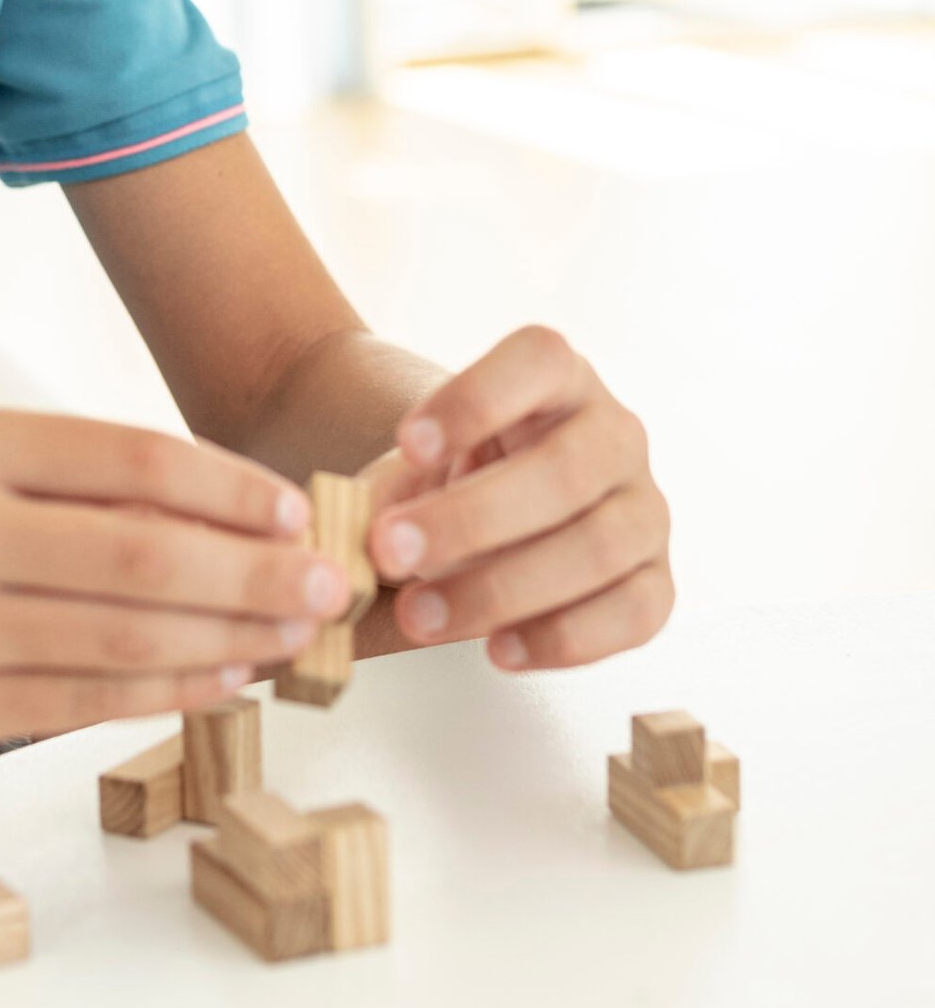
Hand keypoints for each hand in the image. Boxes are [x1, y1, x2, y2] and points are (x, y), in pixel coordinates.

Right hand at [0, 411, 353, 759]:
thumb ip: (69, 483)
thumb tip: (223, 512)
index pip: (129, 459)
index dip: (230, 488)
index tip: (295, 509)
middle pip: (141, 551)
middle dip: (252, 572)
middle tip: (327, 584)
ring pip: (121, 635)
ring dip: (226, 639)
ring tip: (294, 638)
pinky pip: (78, 701)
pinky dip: (164, 693)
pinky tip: (222, 682)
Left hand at [355, 327, 672, 671]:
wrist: (509, 517)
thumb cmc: (461, 478)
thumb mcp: (416, 468)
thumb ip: (383, 494)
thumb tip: (349, 539)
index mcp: (559, 377)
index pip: (539, 359)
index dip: (476, 398)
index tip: (406, 443)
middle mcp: (616, 433)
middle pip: (565, 468)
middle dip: (471, 518)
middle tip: (389, 553)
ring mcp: (646, 507)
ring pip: (598, 546)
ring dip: (502, 589)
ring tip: (421, 616)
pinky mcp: (658, 578)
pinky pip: (634, 612)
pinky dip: (564, 637)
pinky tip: (497, 649)